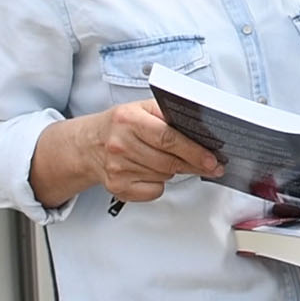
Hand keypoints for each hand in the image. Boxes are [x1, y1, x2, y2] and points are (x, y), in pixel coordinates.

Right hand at [84, 99, 223, 203]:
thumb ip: (168, 115)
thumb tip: (201, 129)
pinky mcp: (117, 187)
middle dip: (192, 164)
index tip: (212, 159)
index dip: (193, 151)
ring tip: (166, 159)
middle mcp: (120, 144)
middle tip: (210, 164)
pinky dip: (159, 183)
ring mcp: (117, 168)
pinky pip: (153, 191)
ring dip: (172, 170)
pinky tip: (150, 171)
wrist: (88, 145)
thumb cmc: (120, 125)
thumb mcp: (141, 109)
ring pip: (163, 177)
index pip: (167, 138)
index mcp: (129, 119)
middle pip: (168, 162)